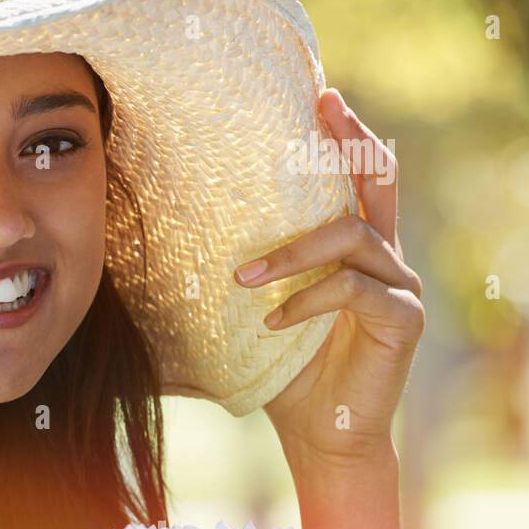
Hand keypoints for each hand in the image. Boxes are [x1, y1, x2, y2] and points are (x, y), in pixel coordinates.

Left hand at [239, 89, 423, 467]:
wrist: (318, 433)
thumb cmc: (279, 369)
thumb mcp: (241, 316)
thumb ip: (215, 283)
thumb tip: (126, 262)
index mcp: (350, 246)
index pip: (353, 177)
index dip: (342, 134)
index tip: (317, 95)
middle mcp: (382, 255)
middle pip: (377, 180)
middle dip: (349, 140)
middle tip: (323, 108)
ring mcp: (398, 284)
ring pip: (351, 236)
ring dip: (292, 251)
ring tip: (242, 278)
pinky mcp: (402, 319)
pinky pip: (352, 289)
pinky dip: (307, 300)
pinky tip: (271, 322)